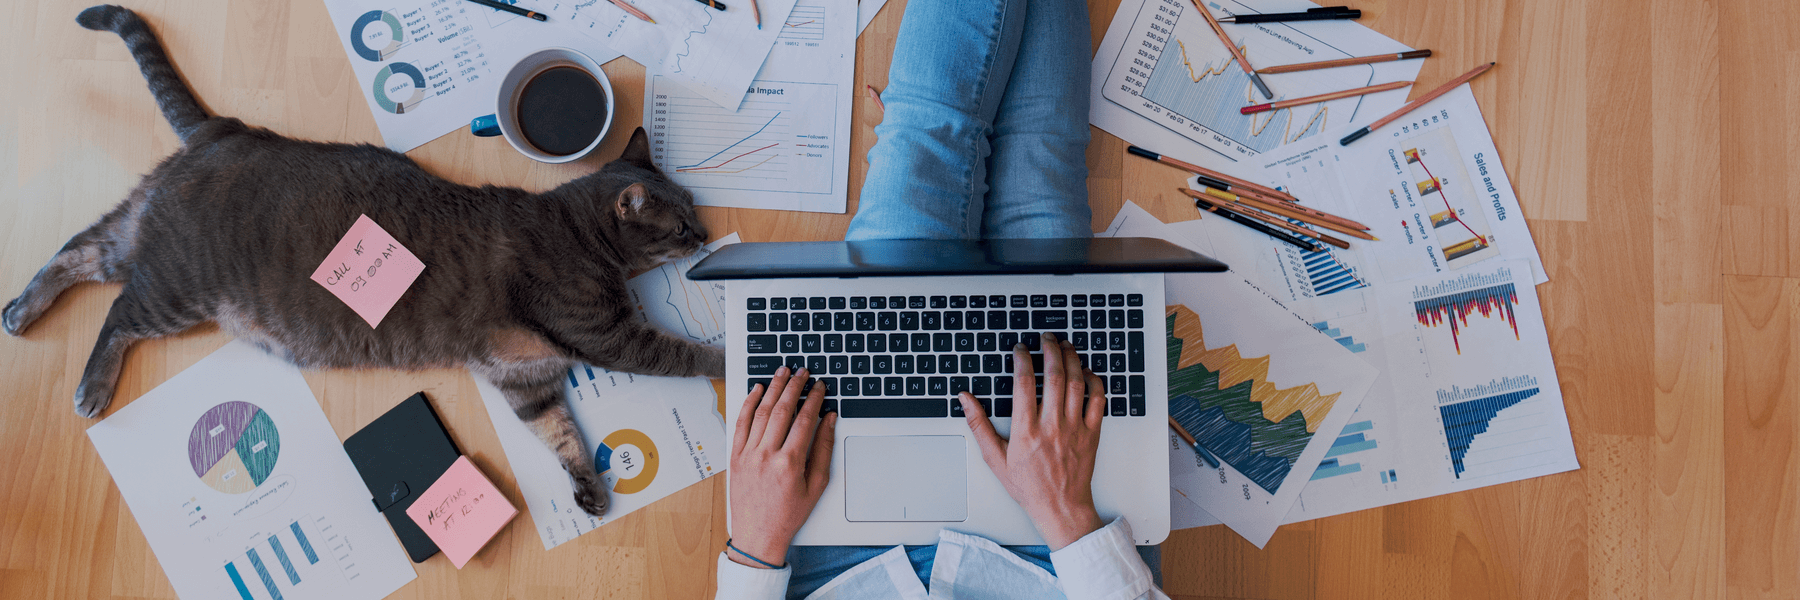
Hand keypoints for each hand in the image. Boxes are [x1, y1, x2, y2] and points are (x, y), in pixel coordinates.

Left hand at [728, 366, 836, 567]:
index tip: (819, 387)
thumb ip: (823, 450)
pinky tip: (757, 390)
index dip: (814, 399)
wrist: (758, 535)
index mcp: (789, 463)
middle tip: (803, 372)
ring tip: (782, 373)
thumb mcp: (816, 485)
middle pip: (781, 410)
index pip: (804, 420)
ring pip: (760, 412)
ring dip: (773, 389)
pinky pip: (741, 423)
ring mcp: (748, 455)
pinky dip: (748, 404)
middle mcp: (766, 456)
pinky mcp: (735, 456)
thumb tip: (829, 420)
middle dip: (794, 386)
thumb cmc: (788, 514)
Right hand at [959, 334, 1106, 549]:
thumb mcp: (995, 458)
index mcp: (1026, 431)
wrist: (1060, 506)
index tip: (1020, 349)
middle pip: (1054, 376)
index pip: (1024, 384)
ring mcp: (1075, 429)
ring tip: (1065, 346)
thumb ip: (979, 426)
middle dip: (1050, 350)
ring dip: (1072, 359)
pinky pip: (1098, 400)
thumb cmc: (1028, 485)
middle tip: (1045, 338)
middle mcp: (1052, 426)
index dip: (1022, 360)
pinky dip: (1094, 381)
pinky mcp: (1092, 433)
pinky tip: (1086, 371)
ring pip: (1077, 383)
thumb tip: (966, 399)